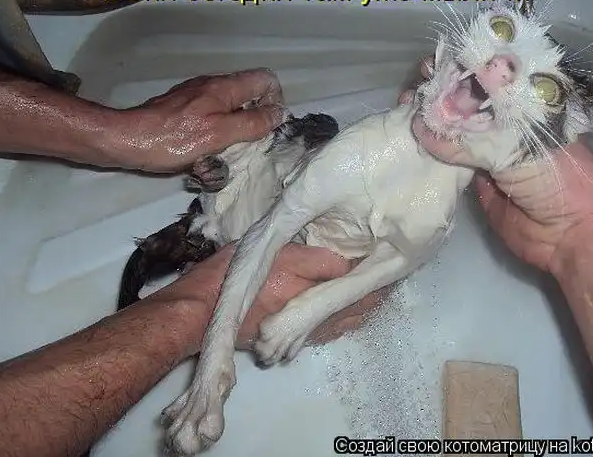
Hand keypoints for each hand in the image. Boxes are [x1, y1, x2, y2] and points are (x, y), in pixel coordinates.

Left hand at [118, 69, 285, 172]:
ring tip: (225, 151)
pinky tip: (204, 149)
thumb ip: (252, 123)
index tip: (266, 126)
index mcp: (224, 88)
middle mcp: (211, 85)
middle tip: (246, 144)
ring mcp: (195, 94)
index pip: (266, 79)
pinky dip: (215, 131)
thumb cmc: (174, 140)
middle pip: (249, 93)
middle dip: (254, 119)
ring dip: (234, 128)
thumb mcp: (219, 135)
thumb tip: (278, 114)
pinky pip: (210, 115)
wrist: (127, 139)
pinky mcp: (181, 107)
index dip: (275, 101)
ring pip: (230, 106)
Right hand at [181, 243, 387, 353]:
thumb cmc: (235, 278)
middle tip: (390, 276)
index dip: (378, 279)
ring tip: (373, 291)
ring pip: (340, 322)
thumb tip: (349, 264)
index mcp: (313, 302)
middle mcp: (312, 324)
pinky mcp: (286, 336)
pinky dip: (338, 317)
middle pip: (354, 311)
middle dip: (372, 295)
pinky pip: (323, 329)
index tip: (394, 262)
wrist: (198, 313)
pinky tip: (340, 308)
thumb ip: (317, 261)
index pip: (358, 293)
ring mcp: (300, 334)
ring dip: (357, 308)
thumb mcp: (277, 256)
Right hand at [402, 57, 592, 272]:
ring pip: (450, 129)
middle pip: (462, 100)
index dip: (457, 68)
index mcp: (522, 101)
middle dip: (435, 94)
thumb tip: (421, 128)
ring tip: (401, 113)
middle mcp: (503, 121)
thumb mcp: (516, 148)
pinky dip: (427, 152)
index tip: (429, 69)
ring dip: (426, 121)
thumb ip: (468, 139)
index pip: (484, 74)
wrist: (573, 234)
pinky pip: (446, 161)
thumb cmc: (560, 179)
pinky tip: (408, 143)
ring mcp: (486, 149)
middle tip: (408, 97)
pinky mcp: (473, 178)